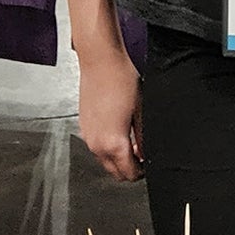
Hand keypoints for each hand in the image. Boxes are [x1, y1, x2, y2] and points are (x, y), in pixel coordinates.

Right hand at [76, 42, 143, 180]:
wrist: (100, 61)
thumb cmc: (121, 79)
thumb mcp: (141, 110)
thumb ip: (144, 137)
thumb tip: (147, 153)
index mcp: (113, 143)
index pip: (129, 173)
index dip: (142, 172)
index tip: (150, 163)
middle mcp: (96, 144)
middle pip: (115, 172)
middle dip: (130, 167)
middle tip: (142, 153)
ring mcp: (88, 137)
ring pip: (105, 161)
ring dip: (119, 157)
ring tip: (132, 139)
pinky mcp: (84, 127)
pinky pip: (97, 147)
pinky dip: (108, 146)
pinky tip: (119, 130)